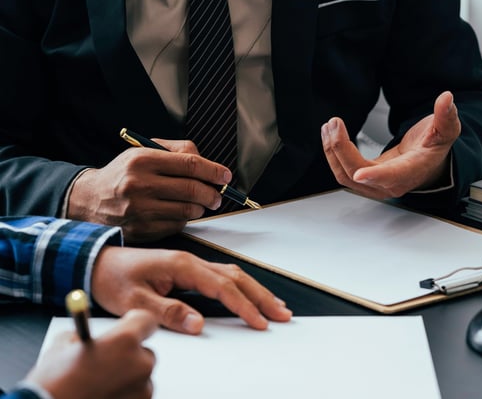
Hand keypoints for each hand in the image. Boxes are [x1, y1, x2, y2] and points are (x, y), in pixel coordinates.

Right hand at [25, 309, 156, 398]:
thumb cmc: (52, 385)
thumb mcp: (61, 348)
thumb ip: (79, 336)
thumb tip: (81, 337)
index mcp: (125, 340)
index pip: (146, 321)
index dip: (135, 323)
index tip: (126, 327)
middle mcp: (140, 363)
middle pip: (145, 352)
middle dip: (128, 356)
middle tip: (106, 364)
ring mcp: (143, 389)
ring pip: (141, 377)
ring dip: (126, 379)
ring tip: (98, 387)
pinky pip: (137, 396)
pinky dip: (125, 396)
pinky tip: (102, 397)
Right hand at [67, 139, 231, 240]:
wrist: (89, 200)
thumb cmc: (123, 175)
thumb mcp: (143, 152)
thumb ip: (177, 151)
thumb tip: (208, 165)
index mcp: (142, 160)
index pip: (190, 164)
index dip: (214, 171)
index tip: (225, 176)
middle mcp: (139, 185)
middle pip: (193, 190)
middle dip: (213, 193)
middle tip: (217, 195)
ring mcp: (140, 210)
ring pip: (189, 210)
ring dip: (200, 208)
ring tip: (196, 203)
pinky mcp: (141, 230)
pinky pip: (177, 225)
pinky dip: (183, 219)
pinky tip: (174, 212)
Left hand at [91, 246, 291, 334]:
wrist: (97, 262)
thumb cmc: (113, 279)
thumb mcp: (135, 301)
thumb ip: (168, 312)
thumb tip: (197, 323)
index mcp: (182, 265)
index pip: (222, 287)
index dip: (244, 306)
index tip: (259, 322)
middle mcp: (192, 261)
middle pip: (237, 277)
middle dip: (262, 296)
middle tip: (282, 313)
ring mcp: (193, 264)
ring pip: (234, 275)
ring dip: (256, 291)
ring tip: (275, 306)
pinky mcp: (190, 270)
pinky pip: (224, 277)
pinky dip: (243, 287)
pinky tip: (250, 296)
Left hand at [321, 91, 460, 198]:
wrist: (427, 163)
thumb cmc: (434, 147)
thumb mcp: (445, 130)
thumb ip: (446, 116)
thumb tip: (447, 98)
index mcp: (412, 170)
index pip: (393, 176)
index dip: (376, 176)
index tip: (360, 173)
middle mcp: (392, 183)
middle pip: (358, 175)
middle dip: (341, 149)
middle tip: (334, 123)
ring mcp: (376, 185)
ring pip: (346, 176)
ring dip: (333, 152)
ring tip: (329, 127)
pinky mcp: (365, 180)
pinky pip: (344, 172)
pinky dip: (334, 155)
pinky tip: (330, 136)